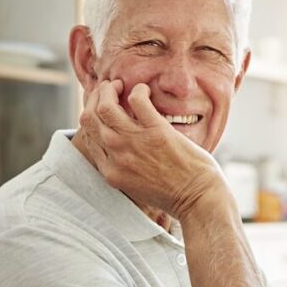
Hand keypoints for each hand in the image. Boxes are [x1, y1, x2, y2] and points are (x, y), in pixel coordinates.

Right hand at [75, 79, 227, 218]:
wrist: (198, 199)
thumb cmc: (173, 193)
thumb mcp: (136, 186)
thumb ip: (123, 167)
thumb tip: (119, 147)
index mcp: (111, 171)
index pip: (88, 135)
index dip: (92, 116)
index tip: (103, 108)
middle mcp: (117, 156)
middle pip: (89, 118)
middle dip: (95, 98)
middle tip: (109, 91)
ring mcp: (135, 143)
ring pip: (105, 106)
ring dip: (110, 90)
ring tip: (120, 86)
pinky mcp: (157, 132)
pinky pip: (137, 100)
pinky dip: (138, 90)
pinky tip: (144, 91)